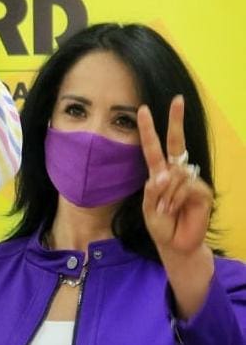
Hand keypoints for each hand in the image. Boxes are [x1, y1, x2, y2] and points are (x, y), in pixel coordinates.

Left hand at [138, 96, 212, 258]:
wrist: (176, 244)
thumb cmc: (161, 225)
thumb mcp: (149, 209)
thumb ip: (153, 191)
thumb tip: (163, 174)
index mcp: (158, 173)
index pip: (153, 147)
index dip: (149, 129)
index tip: (143, 109)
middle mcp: (175, 172)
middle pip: (175, 142)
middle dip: (175, 120)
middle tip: (177, 100)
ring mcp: (190, 180)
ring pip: (176, 173)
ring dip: (167, 193)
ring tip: (166, 210)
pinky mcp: (202, 190)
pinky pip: (187, 186)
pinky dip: (177, 198)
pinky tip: (176, 209)